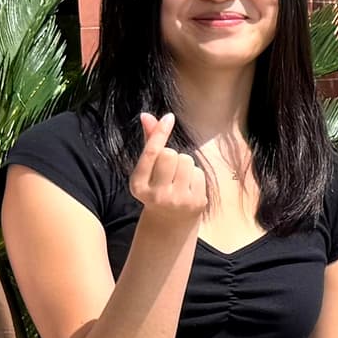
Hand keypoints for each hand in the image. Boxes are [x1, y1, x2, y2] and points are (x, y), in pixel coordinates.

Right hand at [127, 111, 209, 243]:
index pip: (151, 153)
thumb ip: (148, 142)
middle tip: (169, 170)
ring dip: (185, 165)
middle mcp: (156, 195)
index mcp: (138, 185)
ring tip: (179, 178)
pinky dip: (195, 175)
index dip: (160, 133)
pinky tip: (189, 187)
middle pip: (171, 154)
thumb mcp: (148, 169)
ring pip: (187, 161)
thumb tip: (146, 115)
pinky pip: (199, 172)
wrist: (170, 222)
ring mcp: (177, 201)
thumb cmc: (157, 187)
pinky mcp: (195, 203)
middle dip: (172, 155)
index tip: (169, 117)